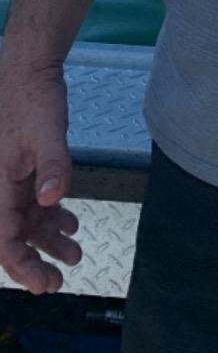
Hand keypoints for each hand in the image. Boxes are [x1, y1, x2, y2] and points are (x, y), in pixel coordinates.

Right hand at [0, 61, 80, 292]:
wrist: (29, 69)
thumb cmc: (33, 97)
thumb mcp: (47, 130)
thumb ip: (53, 165)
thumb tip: (52, 201)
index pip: (4, 239)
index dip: (21, 266)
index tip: (43, 283)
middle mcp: (0, 185)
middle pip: (13, 235)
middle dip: (36, 260)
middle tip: (59, 279)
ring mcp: (10, 178)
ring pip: (26, 220)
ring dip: (48, 239)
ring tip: (75, 253)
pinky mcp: (22, 167)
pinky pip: (33, 201)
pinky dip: (50, 215)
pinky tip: (70, 222)